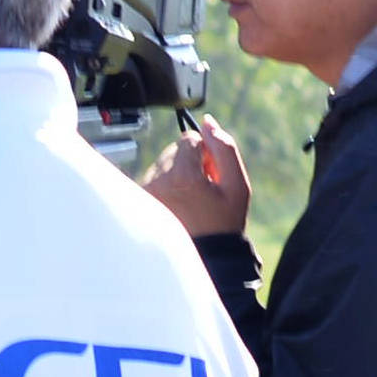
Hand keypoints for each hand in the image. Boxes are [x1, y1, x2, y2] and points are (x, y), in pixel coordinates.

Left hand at [146, 119, 251, 237]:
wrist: (207, 254)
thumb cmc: (224, 221)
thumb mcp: (237, 185)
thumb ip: (224, 148)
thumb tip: (208, 122)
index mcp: (183, 176)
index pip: (189, 139)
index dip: (205, 153)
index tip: (211, 173)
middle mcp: (158, 181)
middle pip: (174, 150)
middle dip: (190, 162)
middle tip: (203, 187)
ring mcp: (146, 191)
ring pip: (163, 163)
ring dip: (178, 173)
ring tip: (191, 198)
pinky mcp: (139, 199)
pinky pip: (154, 177)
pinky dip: (166, 184)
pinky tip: (178, 204)